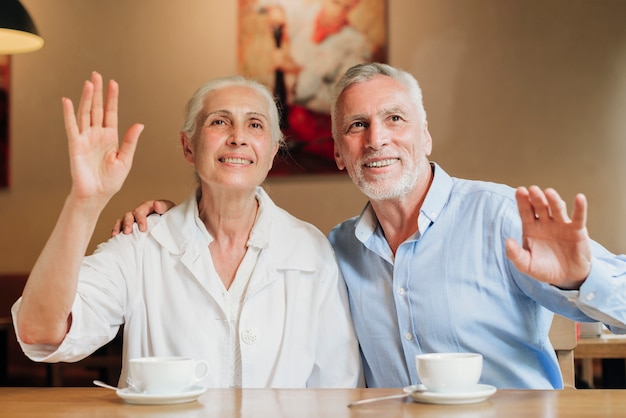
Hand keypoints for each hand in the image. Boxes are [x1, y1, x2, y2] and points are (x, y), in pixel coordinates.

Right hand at [63, 72, 142, 204]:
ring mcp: (85, 138)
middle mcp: (97, 134)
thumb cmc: (111, 180)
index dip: (112, 98)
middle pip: (97, 109)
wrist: (97, 194)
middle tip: (97, 74)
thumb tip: (140, 124)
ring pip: (85, 113)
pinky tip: (67, 101)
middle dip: (98, 92)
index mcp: (111, 137)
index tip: (113, 83)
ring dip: (86, 99)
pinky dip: (68, 114)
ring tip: (88, 83)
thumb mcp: (125, 159)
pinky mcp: (75, 145)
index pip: (111, 113)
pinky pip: (71, 127)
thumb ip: (130, 141)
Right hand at [111, 199, 175, 235]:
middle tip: (128, 232)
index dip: (140, 219)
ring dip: (119, 227)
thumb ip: (163, 206)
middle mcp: (138, 212)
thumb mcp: (169, 209)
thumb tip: (156, 205)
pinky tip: (114, 238)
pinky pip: (120, 227)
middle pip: (129, 215)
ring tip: (116, 236)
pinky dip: (116, 231)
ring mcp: (133, 219)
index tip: (143, 229)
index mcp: (147, 207)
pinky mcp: (130, 227)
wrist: (170, 223)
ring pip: (122, 221)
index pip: (141, 211)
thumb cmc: (169, 215)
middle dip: (128, 224)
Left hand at [505, 186, 591, 289]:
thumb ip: (515, 255)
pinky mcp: (577, 230)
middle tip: (532, 189)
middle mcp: (545, 223)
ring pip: (557, 209)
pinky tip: (579, 198)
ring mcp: (561, 225)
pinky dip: (580, 208)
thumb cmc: (544, 269)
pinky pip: (578, 217)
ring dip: (553, 200)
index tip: (520, 191)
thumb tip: (507, 241)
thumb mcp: (526, 265)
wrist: (567, 278)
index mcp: (531, 228)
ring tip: (549, 192)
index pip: (525, 212)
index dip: (523, 202)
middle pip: (540, 207)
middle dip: (536, 198)